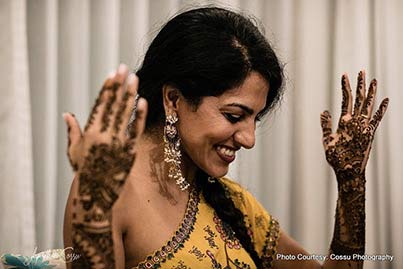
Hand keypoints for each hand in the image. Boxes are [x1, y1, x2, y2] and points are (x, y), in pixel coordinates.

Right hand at [63, 64, 147, 212]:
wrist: (95, 194)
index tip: (113, 73)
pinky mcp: (130, 150)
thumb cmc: (83, 171)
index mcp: (90, 131)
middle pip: (114, 104)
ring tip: (135, 78)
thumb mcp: (74, 150)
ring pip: (125, 113)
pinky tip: (142, 101)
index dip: (107, 88)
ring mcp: (118, 142)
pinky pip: (136, 130)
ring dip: (130, 94)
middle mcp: (104, 134)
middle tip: (126, 68)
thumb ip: (72, 130)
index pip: (100, 104)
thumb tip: (66, 114)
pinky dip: (139, 115)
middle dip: (120, 85)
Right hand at [320, 71, 388, 180]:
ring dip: (371, 92)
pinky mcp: (371, 133)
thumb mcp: (327, 141)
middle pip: (359, 99)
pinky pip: (378, 118)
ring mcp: (365, 127)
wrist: (350, 172)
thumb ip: (326, 125)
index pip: (345, 99)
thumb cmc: (336, 158)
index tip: (344, 76)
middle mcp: (357, 122)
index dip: (345, 86)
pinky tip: (385, 100)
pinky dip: (382, 108)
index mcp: (344, 122)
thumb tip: (324, 111)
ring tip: (374, 81)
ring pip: (369, 105)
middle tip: (362, 72)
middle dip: (360, 84)